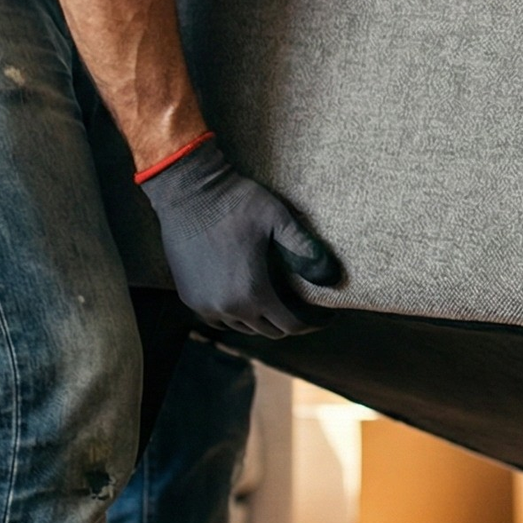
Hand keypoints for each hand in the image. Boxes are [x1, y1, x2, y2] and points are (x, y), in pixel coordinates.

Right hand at [137, 137, 340, 336]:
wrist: (188, 191)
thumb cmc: (236, 202)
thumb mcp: (279, 220)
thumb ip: (307, 250)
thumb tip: (334, 277)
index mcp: (254, 292)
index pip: (292, 325)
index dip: (314, 323)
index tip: (327, 316)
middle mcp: (228, 307)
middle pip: (269, 330)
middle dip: (290, 322)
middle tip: (304, 307)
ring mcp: (204, 304)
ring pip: (242, 326)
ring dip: (262, 319)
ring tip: (277, 303)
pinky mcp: (188, 296)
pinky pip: (218, 319)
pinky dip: (235, 315)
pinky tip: (245, 301)